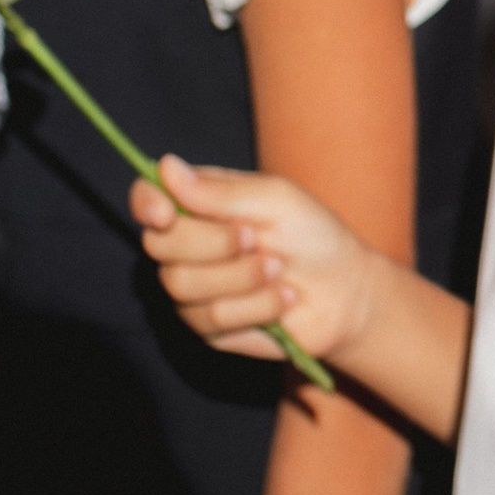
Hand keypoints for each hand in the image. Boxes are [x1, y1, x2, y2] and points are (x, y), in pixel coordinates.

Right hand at [133, 157, 385, 366]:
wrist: (347, 293)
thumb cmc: (314, 235)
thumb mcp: (277, 201)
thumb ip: (221, 192)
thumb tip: (165, 168)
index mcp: (200, 203)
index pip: (148, 198)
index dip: (147, 204)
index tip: (167, 213)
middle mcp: (188, 245)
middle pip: (159, 245)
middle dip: (213, 244)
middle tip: (257, 239)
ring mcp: (194, 288)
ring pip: (182, 285)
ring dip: (240, 277)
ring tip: (278, 270)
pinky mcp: (210, 327)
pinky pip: (211, 318)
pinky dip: (256, 307)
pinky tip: (283, 298)